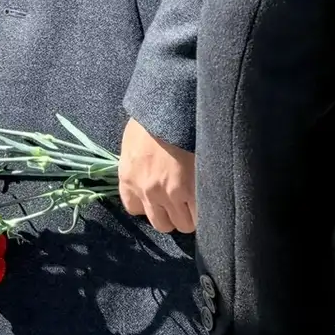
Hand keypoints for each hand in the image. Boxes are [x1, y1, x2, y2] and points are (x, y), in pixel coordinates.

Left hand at [117, 117, 195, 233]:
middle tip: (180, 201)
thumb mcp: (133, 144)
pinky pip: (199, 217)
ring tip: (196, 200)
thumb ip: (136, 167)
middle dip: (171, 215)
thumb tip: (145, 177)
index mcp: (127, 177)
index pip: (134, 209)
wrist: (170, 109)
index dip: (149, 206)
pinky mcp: (192, 191)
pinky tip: (207, 200)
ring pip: (182, 225)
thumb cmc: (151, 120)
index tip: (159, 199)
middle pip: (161, 224)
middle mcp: (146, 190)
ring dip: (190, 216)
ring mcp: (169, 193)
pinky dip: (204, 213)